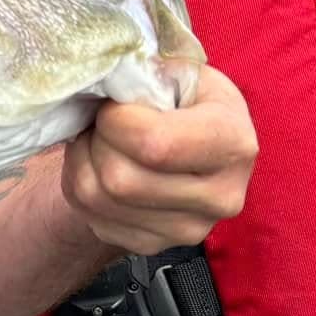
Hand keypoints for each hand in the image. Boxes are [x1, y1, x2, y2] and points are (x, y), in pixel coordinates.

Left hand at [60, 64, 255, 255]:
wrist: (179, 143)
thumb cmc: (179, 98)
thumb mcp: (177, 69)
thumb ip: (149, 70)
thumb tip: (108, 80)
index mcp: (234, 141)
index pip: (156, 145)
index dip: (117, 121)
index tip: (115, 105)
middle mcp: (222, 196)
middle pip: (121, 180)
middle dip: (97, 141)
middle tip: (104, 121)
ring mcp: (190, 229)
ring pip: (99, 199)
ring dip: (83, 160)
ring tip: (99, 139)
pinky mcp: (156, 246)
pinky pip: (92, 217)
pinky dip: (81, 185)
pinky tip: (100, 165)